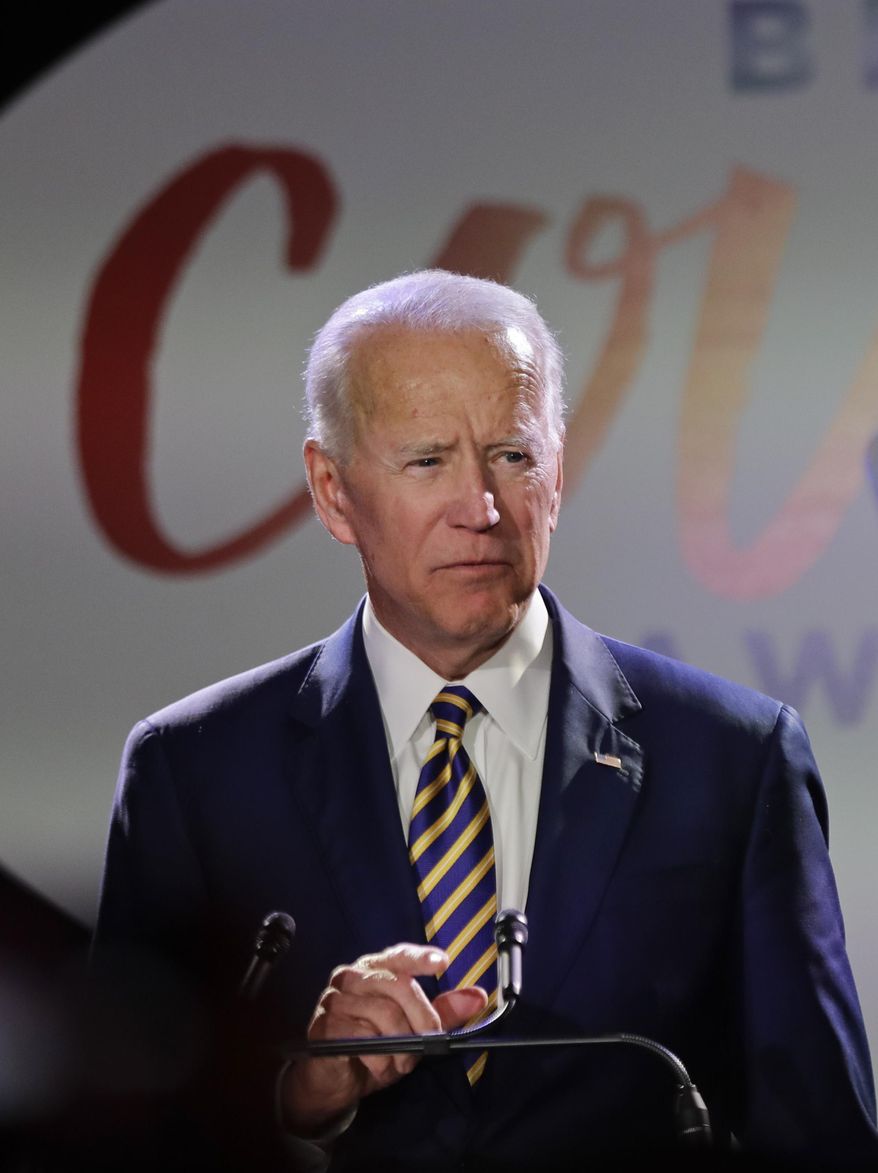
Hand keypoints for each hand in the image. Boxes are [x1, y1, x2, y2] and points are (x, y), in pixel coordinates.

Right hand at [279, 943, 486, 1136]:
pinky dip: (380, 1059)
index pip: (399, 955)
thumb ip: (442, 1012)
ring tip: (401, 1063)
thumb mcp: (412, 1031)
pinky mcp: (325, 1025)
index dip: (420, 957)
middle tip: (427, 1044)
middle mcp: (352, 976)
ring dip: (401, 1047)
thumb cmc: (373, 1048)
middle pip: (399, 985)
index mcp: (374, 969)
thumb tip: (478, 996)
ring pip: (384, 1014)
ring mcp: (335, 999)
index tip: (442, 962)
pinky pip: (363, 1038)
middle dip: (421, 1019)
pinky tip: (380, 1067)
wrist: (333, 1081)